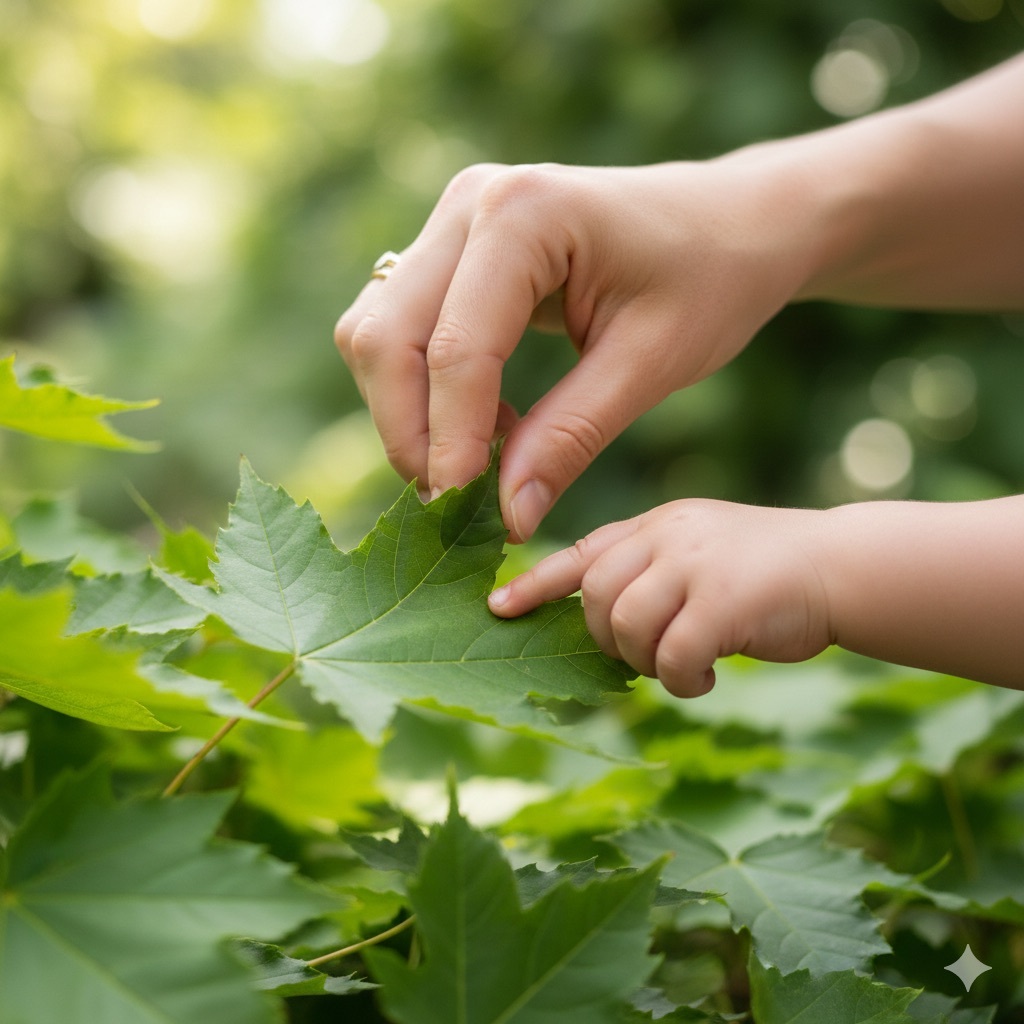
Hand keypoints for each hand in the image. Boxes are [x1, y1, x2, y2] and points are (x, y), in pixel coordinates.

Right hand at [335, 160, 811, 539]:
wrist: (732, 222)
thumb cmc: (711, 280)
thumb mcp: (652, 365)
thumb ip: (571, 437)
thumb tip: (506, 518)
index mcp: (525, 213)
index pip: (456, 348)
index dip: (452, 442)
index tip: (463, 515)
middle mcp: (470, 202)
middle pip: (385, 337)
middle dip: (409, 431)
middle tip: (456, 504)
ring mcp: (453, 220)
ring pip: (374, 333)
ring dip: (406, 411)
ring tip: (478, 463)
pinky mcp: (452, 248)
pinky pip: (398, 326)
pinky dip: (420, 388)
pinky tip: (484, 423)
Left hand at [488, 499, 833, 695]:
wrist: (841, 567)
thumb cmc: (766, 575)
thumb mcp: (699, 559)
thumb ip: (652, 575)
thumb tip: (606, 626)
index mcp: (657, 525)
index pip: (582, 552)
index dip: (536, 583)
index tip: (498, 607)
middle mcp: (668, 535)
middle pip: (596, 595)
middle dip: (607, 639)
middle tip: (647, 655)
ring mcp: (694, 562)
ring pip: (625, 624)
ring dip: (647, 661)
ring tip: (683, 666)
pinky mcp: (722, 598)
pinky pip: (674, 654)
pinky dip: (683, 681)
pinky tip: (708, 679)